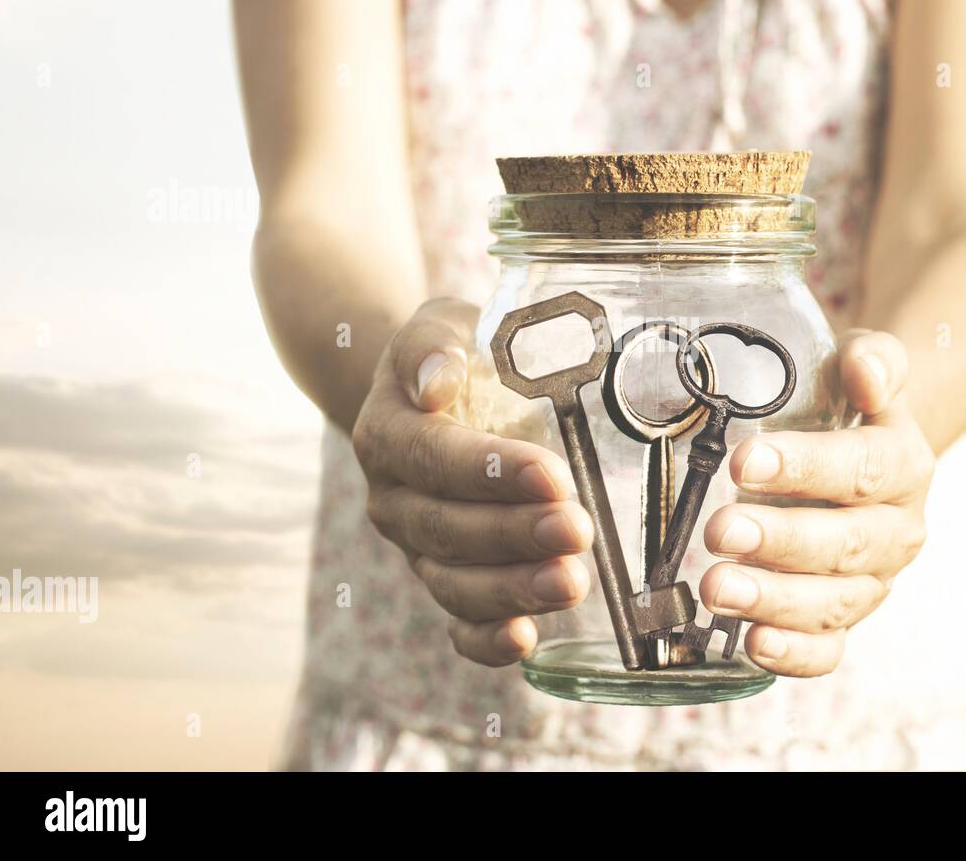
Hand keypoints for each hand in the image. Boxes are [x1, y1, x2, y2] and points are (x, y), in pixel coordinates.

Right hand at [352, 298, 592, 665]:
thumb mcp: (443, 325)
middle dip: (514, 535)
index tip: (550, 475)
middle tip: (576, 530)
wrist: (433, 392)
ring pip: (452, 582)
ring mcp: (417, 546)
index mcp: (388, 433)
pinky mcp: (445, 577)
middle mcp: (394, 498)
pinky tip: (526, 639)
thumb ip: (433, 346)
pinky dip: (485, 639)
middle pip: (446, 528)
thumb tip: (436, 380)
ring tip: (571, 582)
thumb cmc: (455, 354)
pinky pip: (456, 621)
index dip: (490, 472)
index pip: (434, 458)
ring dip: (511, 590)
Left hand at [700, 330, 934, 676]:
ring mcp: (871, 583)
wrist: (867, 450)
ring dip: (773, 599)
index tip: (743, 461)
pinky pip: (828, 650)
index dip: (805, 467)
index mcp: (904, 466)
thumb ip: (872, 359)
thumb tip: (866, 372)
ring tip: (716, 588)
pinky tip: (751, 642)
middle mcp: (896, 531)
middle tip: (720, 530)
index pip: (862, 468)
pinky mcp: (842, 621)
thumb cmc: (850, 406)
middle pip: (844, 543)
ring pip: (832, 602)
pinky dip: (793, 654)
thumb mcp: (864, 365)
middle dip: (778, 540)